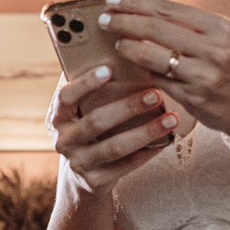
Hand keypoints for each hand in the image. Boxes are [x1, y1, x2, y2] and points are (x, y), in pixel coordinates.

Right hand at [48, 64, 177, 192]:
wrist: (82, 176)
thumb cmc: (89, 128)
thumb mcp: (82, 110)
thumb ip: (91, 87)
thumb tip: (119, 47)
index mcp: (58, 115)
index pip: (66, 96)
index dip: (85, 83)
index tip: (108, 69)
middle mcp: (63, 140)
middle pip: (96, 122)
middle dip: (128, 107)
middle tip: (155, 93)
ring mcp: (78, 163)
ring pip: (114, 147)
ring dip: (146, 131)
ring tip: (171, 119)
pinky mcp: (95, 181)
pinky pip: (125, 166)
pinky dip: (147, 153)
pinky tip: (165, 141)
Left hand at [99, 0, 229, 136]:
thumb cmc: (226, 64)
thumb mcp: (214, 35)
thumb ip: (179, 18)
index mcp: (218, 26)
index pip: (169, 9)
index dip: (136, 3)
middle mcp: (213, 48)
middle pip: (157, 29)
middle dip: (124, 22)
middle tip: (104, 19)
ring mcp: (204, 74)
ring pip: (152, 55)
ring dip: (127, 47)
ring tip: (116, 42)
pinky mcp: (194, 97)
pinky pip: (157, 79)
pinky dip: (141, 70)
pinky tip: (132, 64)